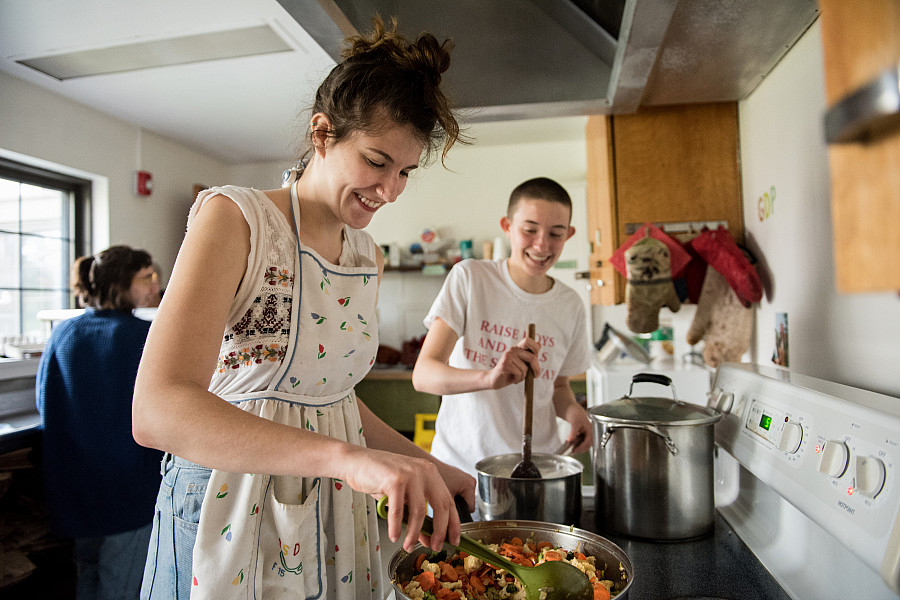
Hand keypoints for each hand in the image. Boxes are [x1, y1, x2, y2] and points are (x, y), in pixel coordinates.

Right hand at [338, 446, 459, 551]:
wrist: (357, 461)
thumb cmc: (380, 478)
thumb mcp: (404, 495)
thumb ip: (417, 514)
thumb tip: (428, 538)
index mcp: (430, 472)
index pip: (449, 501)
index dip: (454, 523)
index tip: (454, 540)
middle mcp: (424, 471)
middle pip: (440, 506)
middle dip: (440, 531)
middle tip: (435, 547)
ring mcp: (410, 474)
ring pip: (419, 512)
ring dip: (414, 533)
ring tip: (408, 545)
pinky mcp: (394, 480)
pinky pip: (398, 510)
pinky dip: (396, 526)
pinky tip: (394, 536)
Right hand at [486, 333, 540, 389]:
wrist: (495, 380)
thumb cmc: (510, 373)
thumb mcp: (522, 364)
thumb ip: (529, 356)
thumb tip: (540, 344)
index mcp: (516, 348)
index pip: (527, 340)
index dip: (535, 347)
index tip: (536, 357)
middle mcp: (512, 350)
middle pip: (532, 357)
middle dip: (536, 368)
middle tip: (536, 376)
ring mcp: (508, 356)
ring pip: (525, 369)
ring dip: (523, 377)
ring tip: (516, 377)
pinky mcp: (505, 364)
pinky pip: (519, 373)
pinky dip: (517, 379)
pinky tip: (512, 379)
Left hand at [565, 410, 593, 454]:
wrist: (574, 411)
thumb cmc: (576, 415)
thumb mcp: (574, 423)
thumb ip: (573, 432)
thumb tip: (570, 440)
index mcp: (591, 430)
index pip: (588, 442)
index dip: (581, 447)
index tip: (574, 450)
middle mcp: (591, 433)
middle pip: (588, 445)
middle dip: (580, 449)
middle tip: (572, 451)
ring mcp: (588, 435)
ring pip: (586, 445)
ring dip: (580, 448)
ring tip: (572, 450)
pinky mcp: (585, 435)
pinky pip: (583, 443)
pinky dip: (579, 445)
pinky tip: (573, 446)